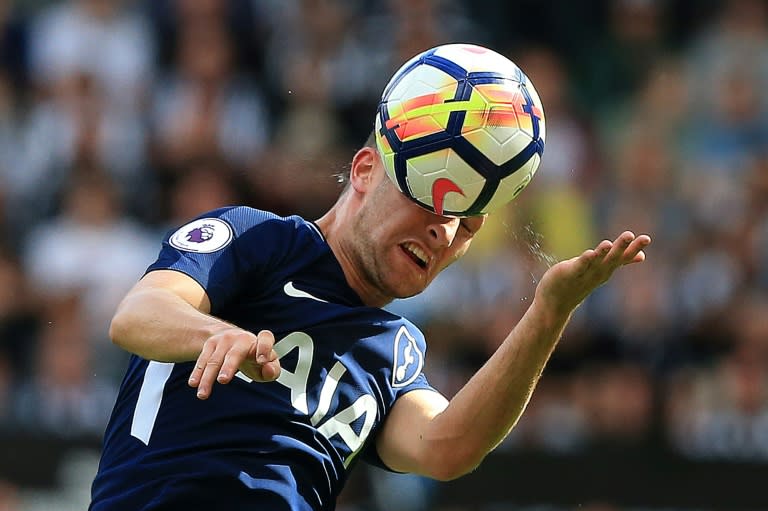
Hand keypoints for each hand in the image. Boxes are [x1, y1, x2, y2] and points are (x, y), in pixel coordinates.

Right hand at [187, 328, 280, 398]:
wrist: (234, 338)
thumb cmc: (255, 356)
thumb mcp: (267, 363)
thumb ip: (273, 370)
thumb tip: (268, 369)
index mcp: (260, 341)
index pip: (266, 339)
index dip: (265, 348)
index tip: (262, 361)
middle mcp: (241, 338)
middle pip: (234, 354)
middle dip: (228, 366)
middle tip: (223, 380)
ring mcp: (224, 340)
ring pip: (214, 360)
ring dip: (207, 377)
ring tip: (203, 393)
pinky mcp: (210, 344)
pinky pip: (202, 360)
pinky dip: (198, 372)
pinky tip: (194, 384)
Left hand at [535, 231, 650, 314]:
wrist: (556, 302)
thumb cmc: (581, 281)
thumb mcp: (603, 270)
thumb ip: (621, 262)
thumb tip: (642, 256)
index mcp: (607, 269)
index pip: (623, 258)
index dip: (635, 248)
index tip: (646, 238)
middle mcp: (599, 272)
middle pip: (612, 259)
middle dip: (622, 247)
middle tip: (632, 235)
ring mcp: (585, 274)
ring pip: (596, 262)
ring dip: (603, 253)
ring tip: (609, 243)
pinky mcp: (570, 274)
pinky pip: (579, 267)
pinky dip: (585, 260)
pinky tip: (590, 253)